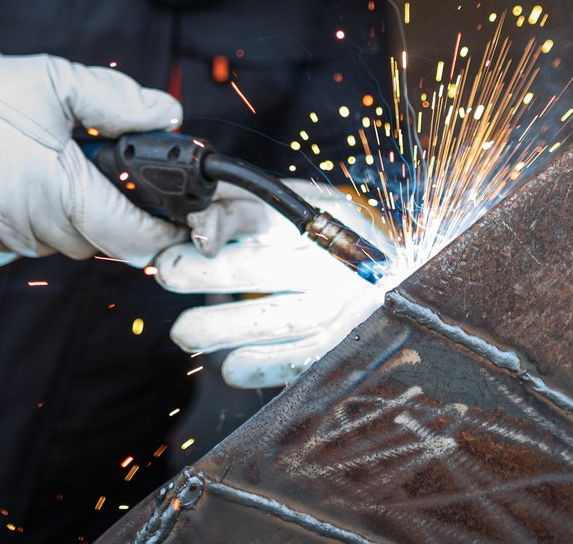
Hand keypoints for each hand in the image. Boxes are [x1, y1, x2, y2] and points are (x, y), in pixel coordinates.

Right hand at [0, 53, 185, 269]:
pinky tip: (8, 186)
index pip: (131, 235)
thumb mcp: (57, 82)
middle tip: (85, 168)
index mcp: (60, 190)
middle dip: (102, 209)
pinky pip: (17, 246)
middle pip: (94, 238)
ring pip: (56, 242)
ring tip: (38, 168)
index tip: (170, 221)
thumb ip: (118, 102)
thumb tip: (167, 115)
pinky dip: (23, 223)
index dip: (157, 231)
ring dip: (61, 215)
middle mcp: (30, 225)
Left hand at [155, 182, 389, 388]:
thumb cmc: (334, 240)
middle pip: (257, 266)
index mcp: (315, 218)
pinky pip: (295, 362)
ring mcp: (337, 308)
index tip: (188, 235)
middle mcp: (328, 262)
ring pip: (273, 320)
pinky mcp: (339, 347)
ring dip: (222, 327)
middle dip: (204, 272)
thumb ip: (245, 206)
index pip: (257, 214)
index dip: (217, 224)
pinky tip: (231, 367)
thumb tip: (189, 215)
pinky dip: (261, 367)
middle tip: (167, 273)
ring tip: (185, 332)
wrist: (405, 281)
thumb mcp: (302, 207)